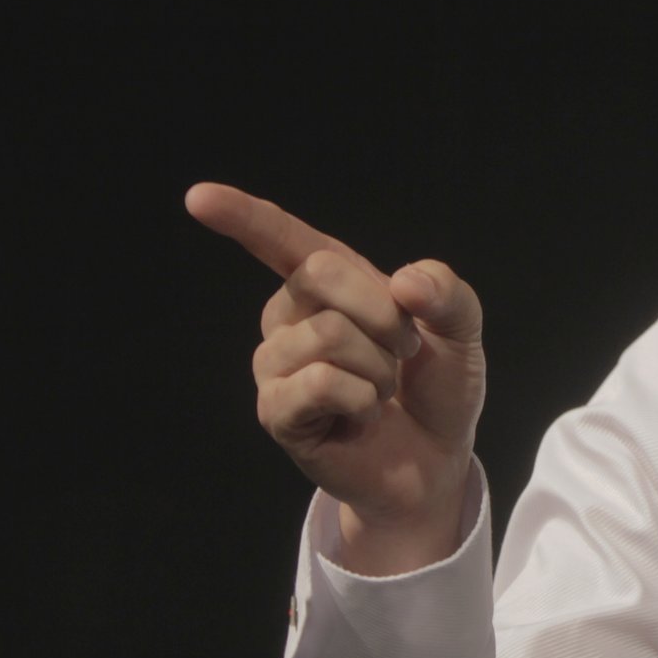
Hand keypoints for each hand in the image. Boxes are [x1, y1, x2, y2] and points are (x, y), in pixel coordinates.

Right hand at [185, 183, 484, 563]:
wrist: (435, 460)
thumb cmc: (434, 388)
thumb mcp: (460, 332)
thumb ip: (447, 295)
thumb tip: (406, 283)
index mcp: (327, 283)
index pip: (280, 239)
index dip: (241, 215)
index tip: (197, 197)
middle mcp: (289, 316)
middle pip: (320, 273)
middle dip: (384, 314)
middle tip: (402, 353)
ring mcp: (277, 364)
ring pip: (328, 333)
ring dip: (378, 367)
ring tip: (380, 392)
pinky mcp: (276, 411)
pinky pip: (319, 383)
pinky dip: (361, 400)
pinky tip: (361, 417)